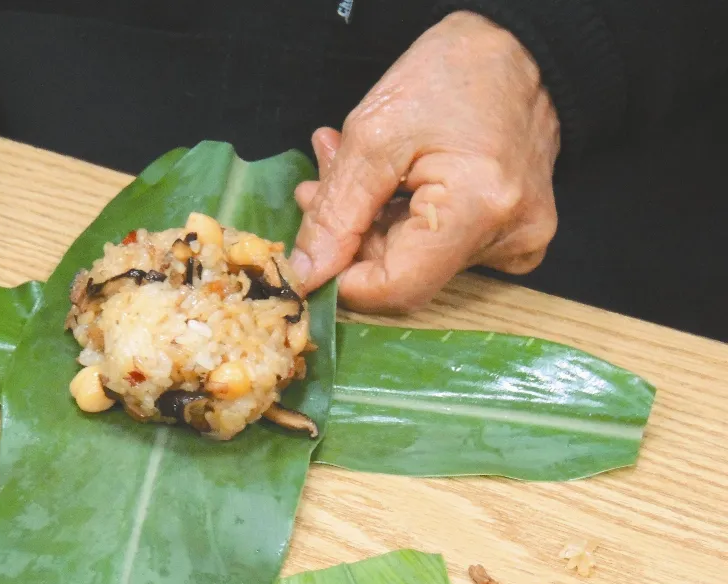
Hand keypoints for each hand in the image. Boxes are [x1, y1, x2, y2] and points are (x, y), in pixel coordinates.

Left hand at [290, 11, 560, 311]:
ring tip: (348, 162)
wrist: (521, 48)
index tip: (312, 246)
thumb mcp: (374, 133)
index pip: (396, 289)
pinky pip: (443, 247)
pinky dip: (403, 218)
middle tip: (322, 181)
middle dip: (351, 236)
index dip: (343, 279)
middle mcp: (510, 237)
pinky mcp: (516, 235)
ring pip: (417, 260)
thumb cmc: (454, 72)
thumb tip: (307, 274)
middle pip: (404, 274)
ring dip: (371, 219)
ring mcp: (519, 240)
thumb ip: (336, 213)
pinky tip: (388, 179)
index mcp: (478, 209)